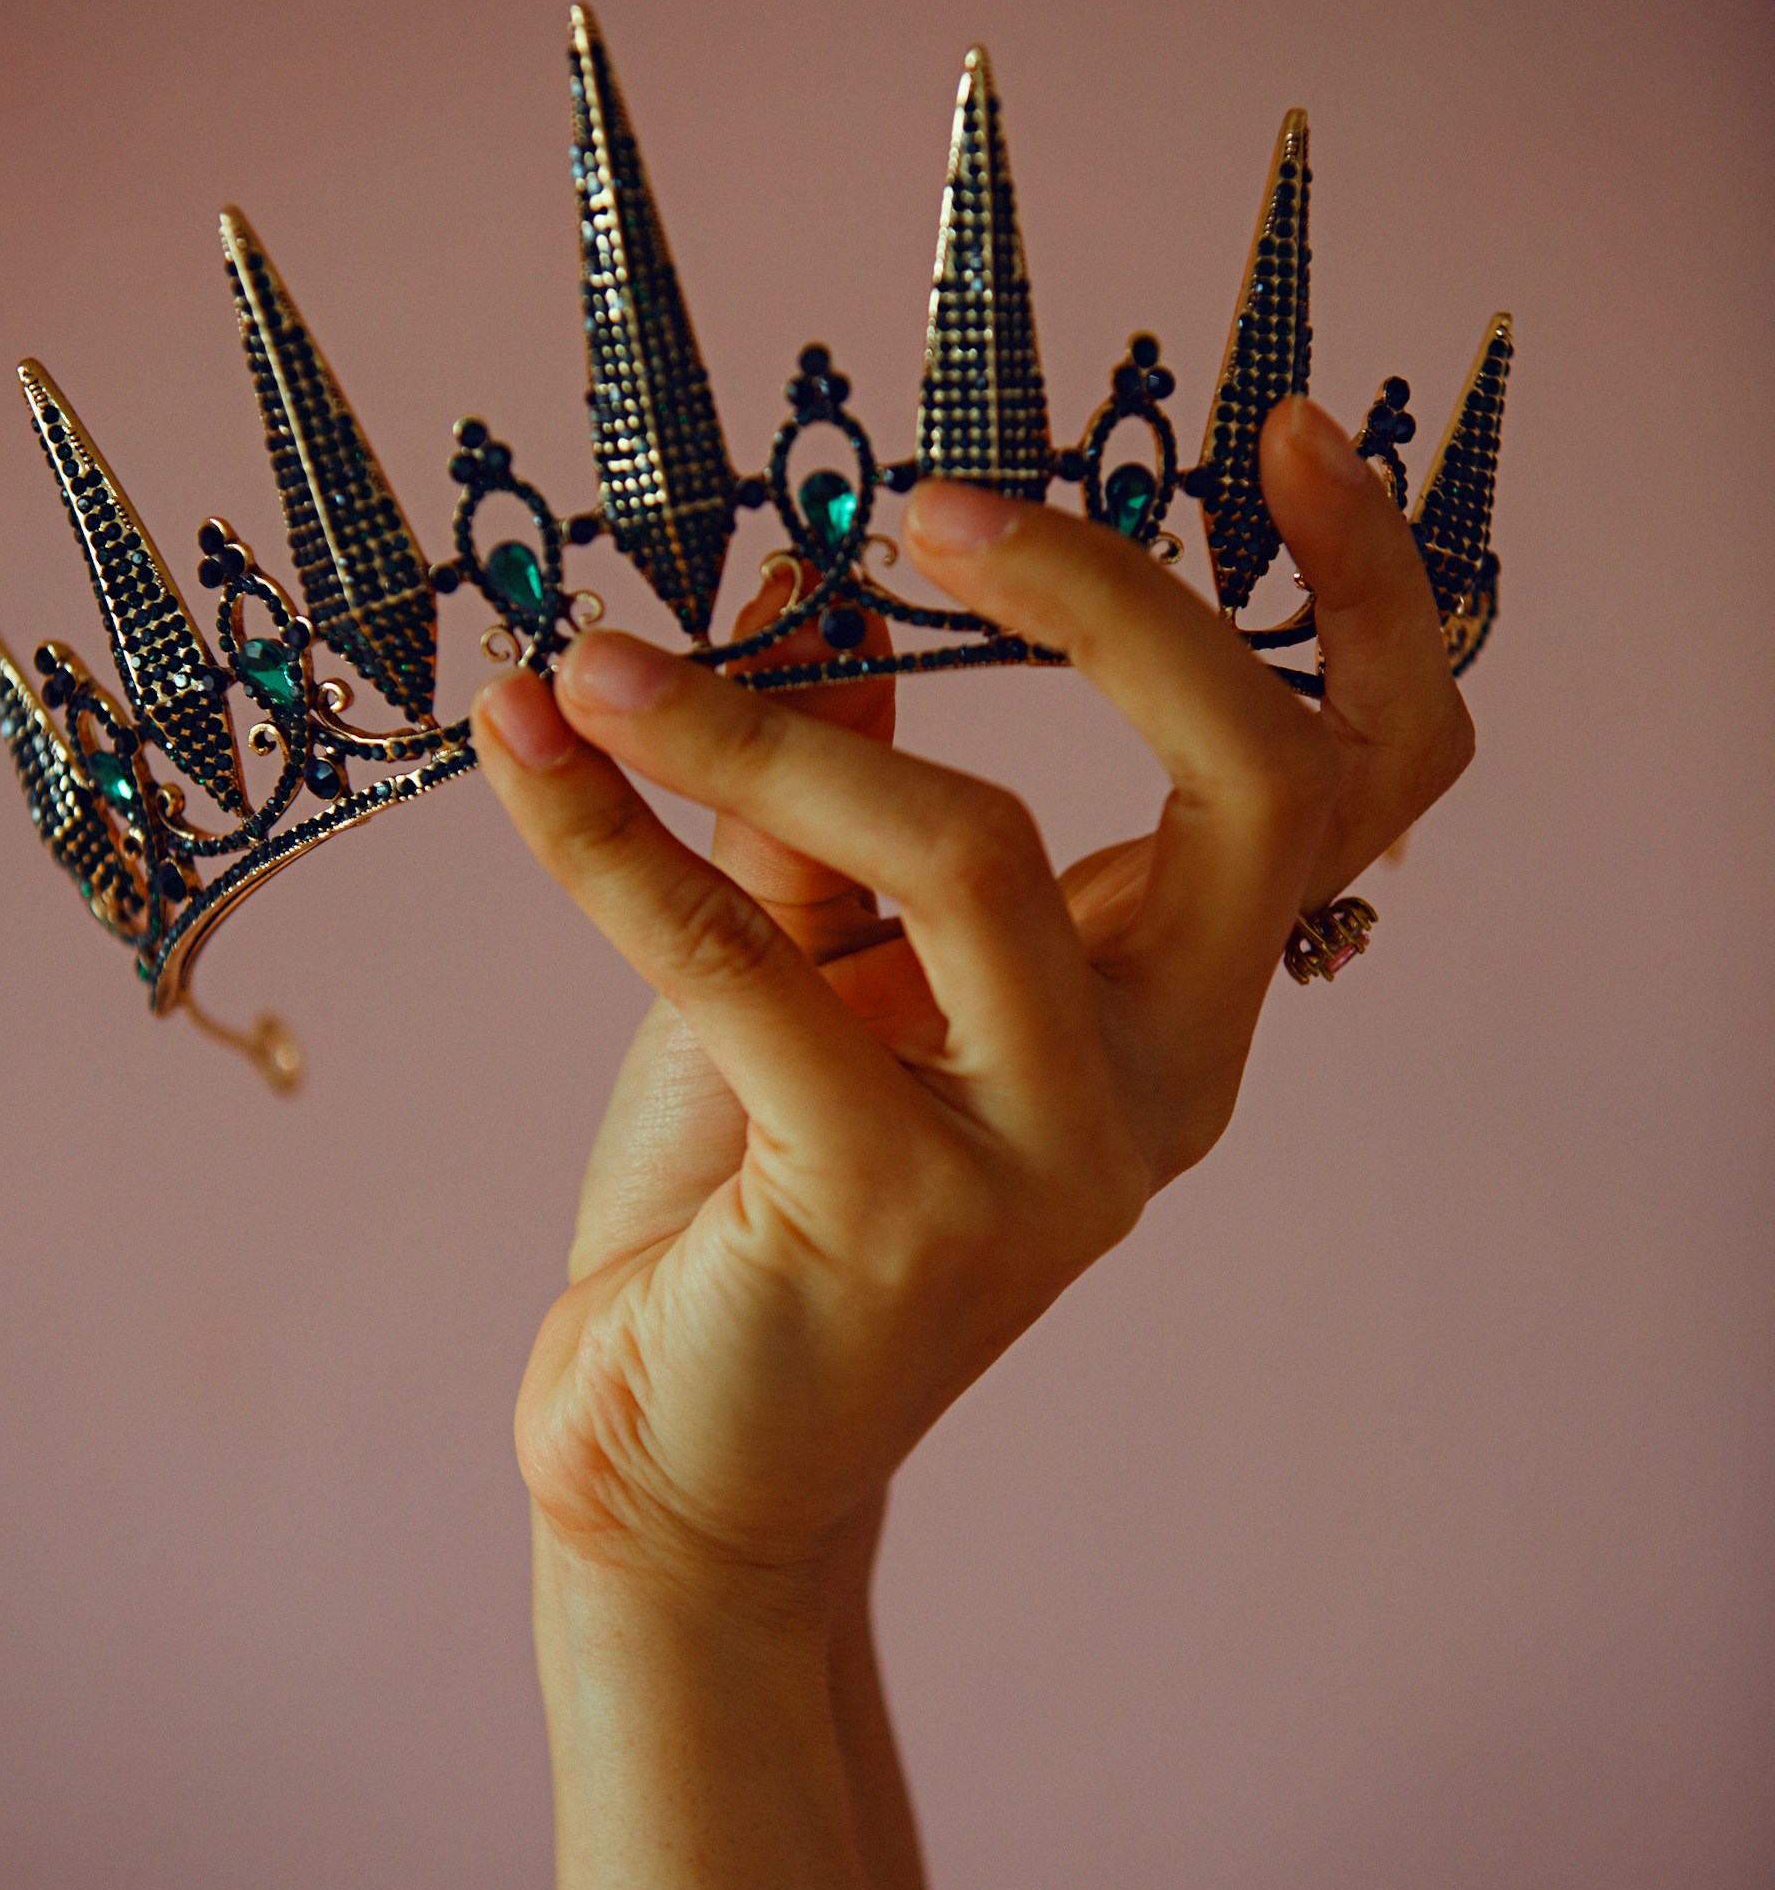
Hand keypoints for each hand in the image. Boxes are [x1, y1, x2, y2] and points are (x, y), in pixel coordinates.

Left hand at [473, 395, 1471, 1582]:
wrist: (683, 1458)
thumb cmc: (761, 1193)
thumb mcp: (816, 958)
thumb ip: (838, 791)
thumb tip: (822, 582)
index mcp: (1177, 999)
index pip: (1358, 783)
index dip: (1362, 602)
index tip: (1274, 431)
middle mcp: (1161, 1080)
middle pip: (1252, 784)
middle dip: (1112, 599)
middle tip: (924, 504)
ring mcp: (1047, 1160)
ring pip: (970, 852)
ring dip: (754, 722)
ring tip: (589, 665)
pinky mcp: (896, 1218)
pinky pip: (749, 963)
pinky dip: (616, 844)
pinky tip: (526, 758)